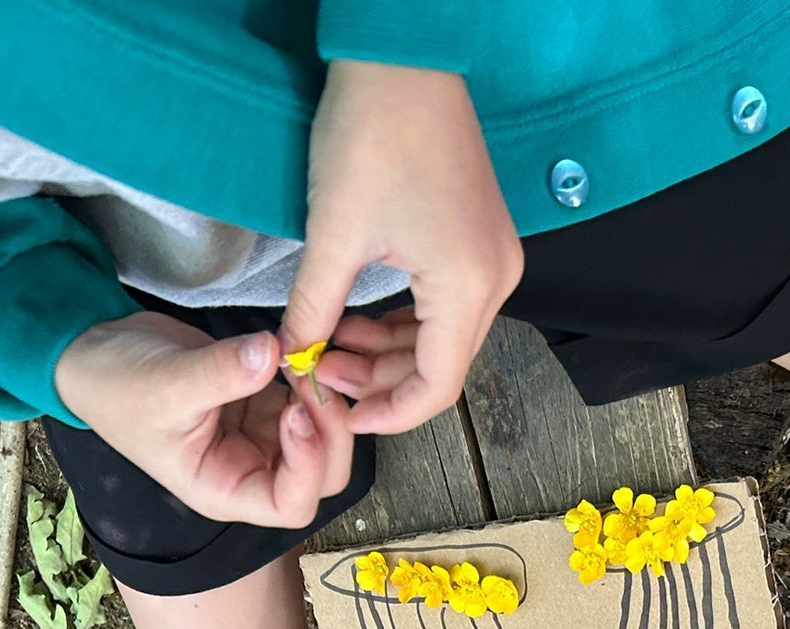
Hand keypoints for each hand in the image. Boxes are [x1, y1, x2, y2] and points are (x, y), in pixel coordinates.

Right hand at [54, 309, 356, 527]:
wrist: (100, 353)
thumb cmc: (118, 386)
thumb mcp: (165, 383)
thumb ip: (221, 372)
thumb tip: (271, 352)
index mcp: (226, 490)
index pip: (290, 505)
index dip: (308, 466)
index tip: (297, 410)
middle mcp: (251, 471)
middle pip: (322, 475)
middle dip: (330, 430)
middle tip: (315, 375)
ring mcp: (263, 437)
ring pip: (323, 436)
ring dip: (326, 399)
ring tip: (305, 352)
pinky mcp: (265, 402)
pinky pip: (307, 398)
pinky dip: (314, 376)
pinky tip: (302, 344)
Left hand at [284, 61, 522, 434]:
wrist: (402, 54)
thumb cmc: (373, 132)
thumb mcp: (333, 233)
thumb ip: (313, 308)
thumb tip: (292, 358)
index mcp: (469, 286)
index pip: (437, 388)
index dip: (387, 414)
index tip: (340, 415)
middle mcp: (496, 281)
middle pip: (442, 367)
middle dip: (380, 381)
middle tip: (320, 370)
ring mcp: (494, 260)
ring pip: (443, 338)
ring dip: (388, 351)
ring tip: (328, 341)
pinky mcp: (481, 240)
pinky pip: (447, 305)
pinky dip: (404, 321)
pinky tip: (357, 313)